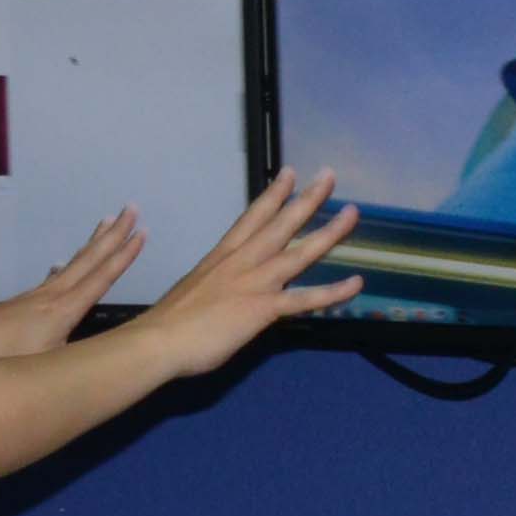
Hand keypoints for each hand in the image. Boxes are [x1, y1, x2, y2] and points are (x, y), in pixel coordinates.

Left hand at [0, 211, 147, 359]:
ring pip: (72, 263)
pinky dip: (68, 266)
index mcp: (64, 309)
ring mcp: (36, 295)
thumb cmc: (3, 359)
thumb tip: (101, 355)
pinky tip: (63, 265)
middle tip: (130, 209)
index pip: (101, 277)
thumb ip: (76, 357)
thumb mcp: (49, 365)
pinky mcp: (23, 302)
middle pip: (89, 259)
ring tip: (106, 224)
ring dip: (92, 244)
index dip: (123, 256)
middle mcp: (53, 295)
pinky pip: (55, 277)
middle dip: (112, 235)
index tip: (141, 233)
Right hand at [148, 169, 367, 370]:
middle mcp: (242, 262)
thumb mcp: (195, 291)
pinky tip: (356, 284)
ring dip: (328, 232)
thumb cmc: (170, 322)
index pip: (253, 217)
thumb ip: (217, 287)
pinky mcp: (262, 308)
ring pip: (299, 253)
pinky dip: (333, 292)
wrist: (159, 340)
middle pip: (281, 224)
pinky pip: (305, 299)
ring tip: (352, 213)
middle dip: (307, 199)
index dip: (273, 195)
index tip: (289, 174)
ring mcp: (254, 283)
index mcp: (223, 257)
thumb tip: (227, 293)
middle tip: (329, 175)